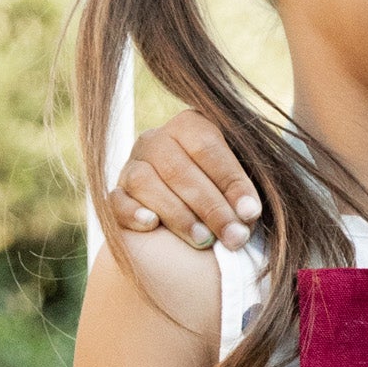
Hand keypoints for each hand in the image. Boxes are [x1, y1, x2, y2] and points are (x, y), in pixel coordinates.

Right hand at [115, 112, 257, 251]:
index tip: (250, 213)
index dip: (230, 180)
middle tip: (234, 237)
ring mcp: (132, 166)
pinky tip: (152, 224)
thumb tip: (247, 214)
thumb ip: (245, 194)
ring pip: (145, 182)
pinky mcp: (118, 194)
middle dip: (210, 206)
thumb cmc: (228, 197)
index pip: (206, 145)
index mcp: (190, 126)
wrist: (198, 217)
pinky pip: (117, 201)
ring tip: (203, 240)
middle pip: (177, 168)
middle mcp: (156, 140)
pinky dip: (132, 212)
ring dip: (177, 214)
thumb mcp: (242, 188)